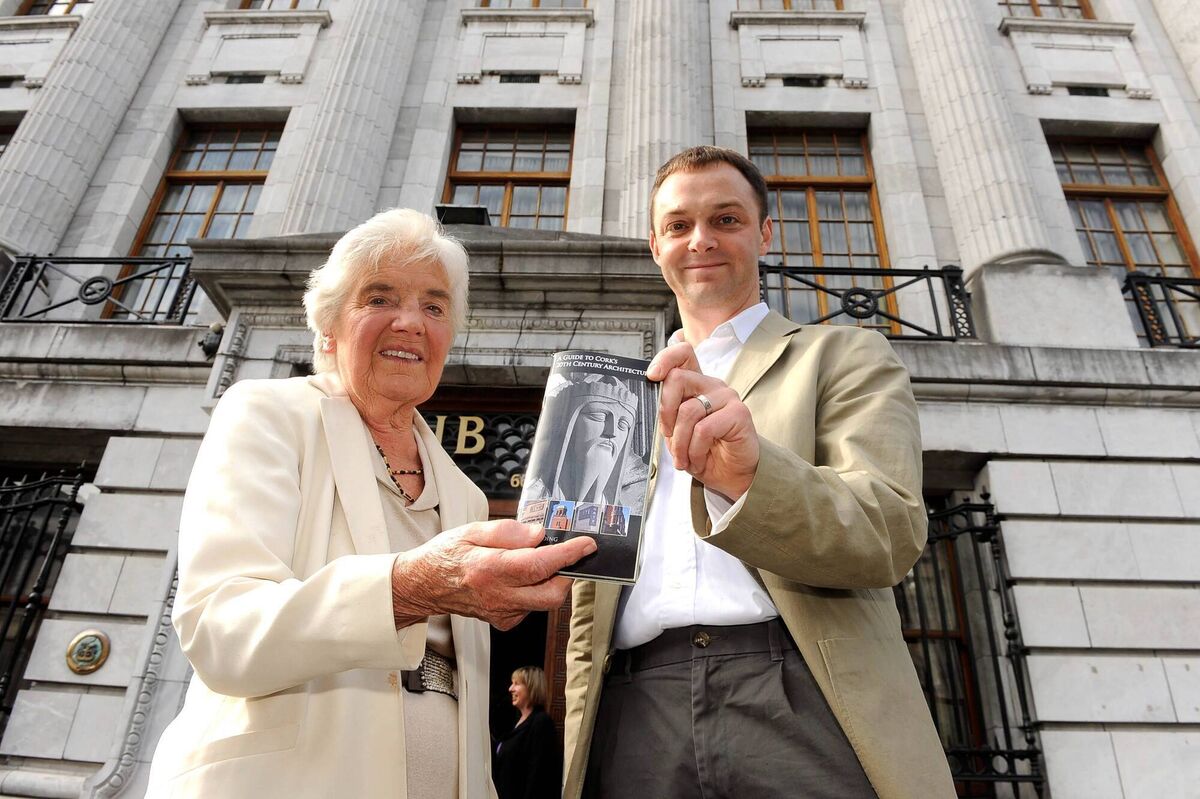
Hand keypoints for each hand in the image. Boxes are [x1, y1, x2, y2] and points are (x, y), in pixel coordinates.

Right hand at [390, 520, 596, 630]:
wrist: (424, 585)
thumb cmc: (446, 556)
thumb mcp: (472, 530)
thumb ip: (508, 531)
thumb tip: (538, 534)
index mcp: (490, 569)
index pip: (540, 564)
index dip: (568, 554)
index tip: (586, 545)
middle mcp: (498, 596)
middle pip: (552, 594)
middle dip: (567, 574)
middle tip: (564, 554)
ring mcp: (502, 613)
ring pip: (545, 602)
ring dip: (549, 581)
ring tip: (531, 562)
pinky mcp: (504, 622)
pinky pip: (532, 607)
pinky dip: (535, 591)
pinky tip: (518, 579)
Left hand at [647, 342, 759, 499]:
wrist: (731, 476)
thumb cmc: (705, 452)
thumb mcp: (678, 432)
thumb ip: (668, 413)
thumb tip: (651, 403)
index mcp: (696, 385)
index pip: (682, 354)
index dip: (665, 359)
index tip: (652, 375)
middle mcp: (711, 386)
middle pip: (677, 378)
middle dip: (665, 411)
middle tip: (667, 434)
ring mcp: (727, 397)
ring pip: (688, 411)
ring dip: (680, 442)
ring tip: (684, 458)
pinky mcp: (739, 414)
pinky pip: (704, 429)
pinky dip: (695, 450)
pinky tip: (698, 459)